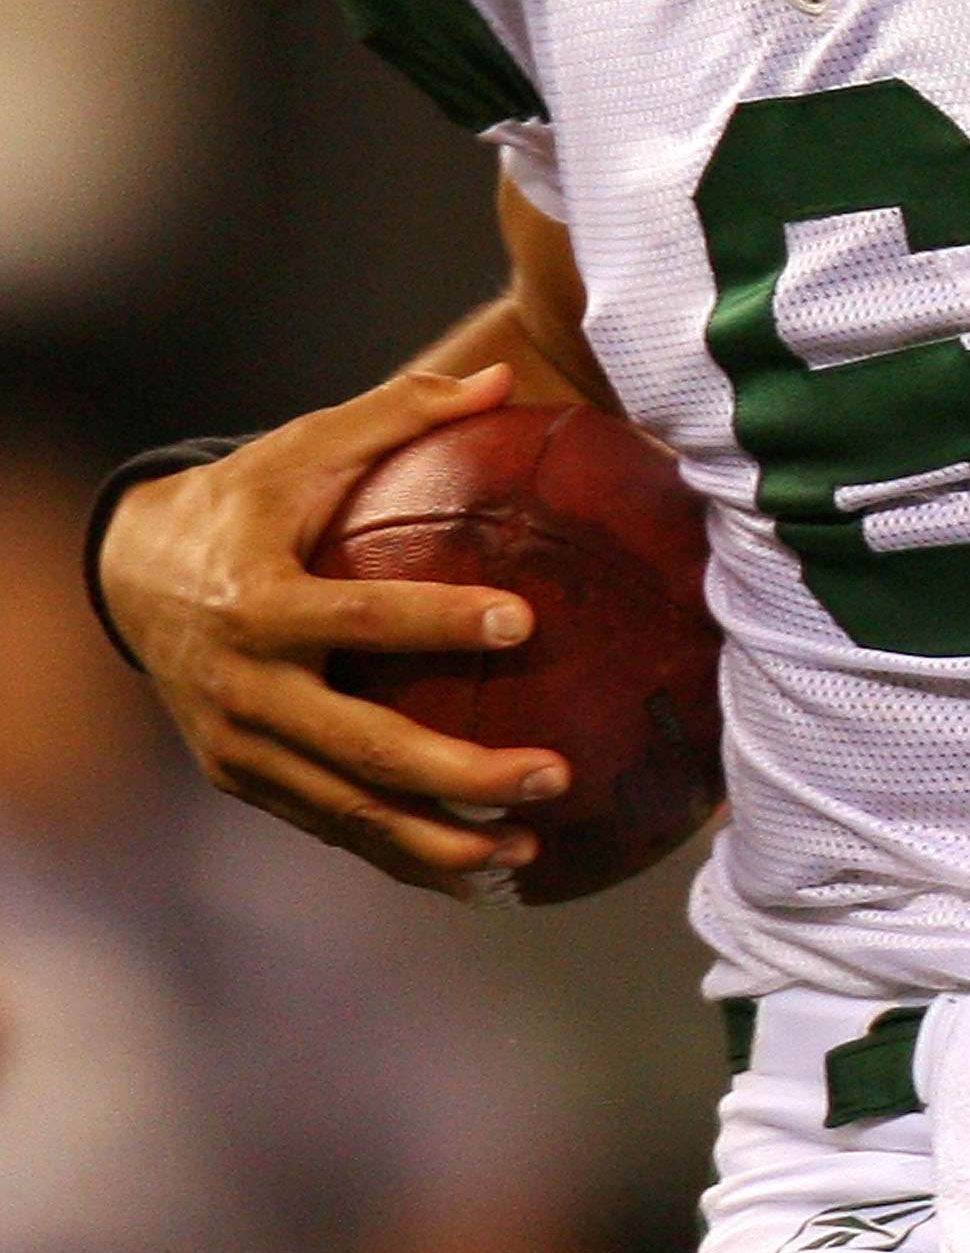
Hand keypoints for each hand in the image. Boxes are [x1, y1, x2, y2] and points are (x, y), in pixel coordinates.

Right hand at [100, 360, 570, 892]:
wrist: (132, 576)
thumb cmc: (242, 503)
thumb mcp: (301, 448)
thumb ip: (398, 413)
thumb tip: (502, 380)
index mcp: (259, 601)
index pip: (361, 619)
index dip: (440, 623)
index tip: (523, 621)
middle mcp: (246, 687)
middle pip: (364, 748)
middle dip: (461, 771)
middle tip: (553, 772)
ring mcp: (242, 748)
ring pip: (351, 810)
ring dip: (443, 841)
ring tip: (531, 848)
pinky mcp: (247, 782)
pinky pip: (334, 827)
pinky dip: (405, 855)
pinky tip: (483, 873)